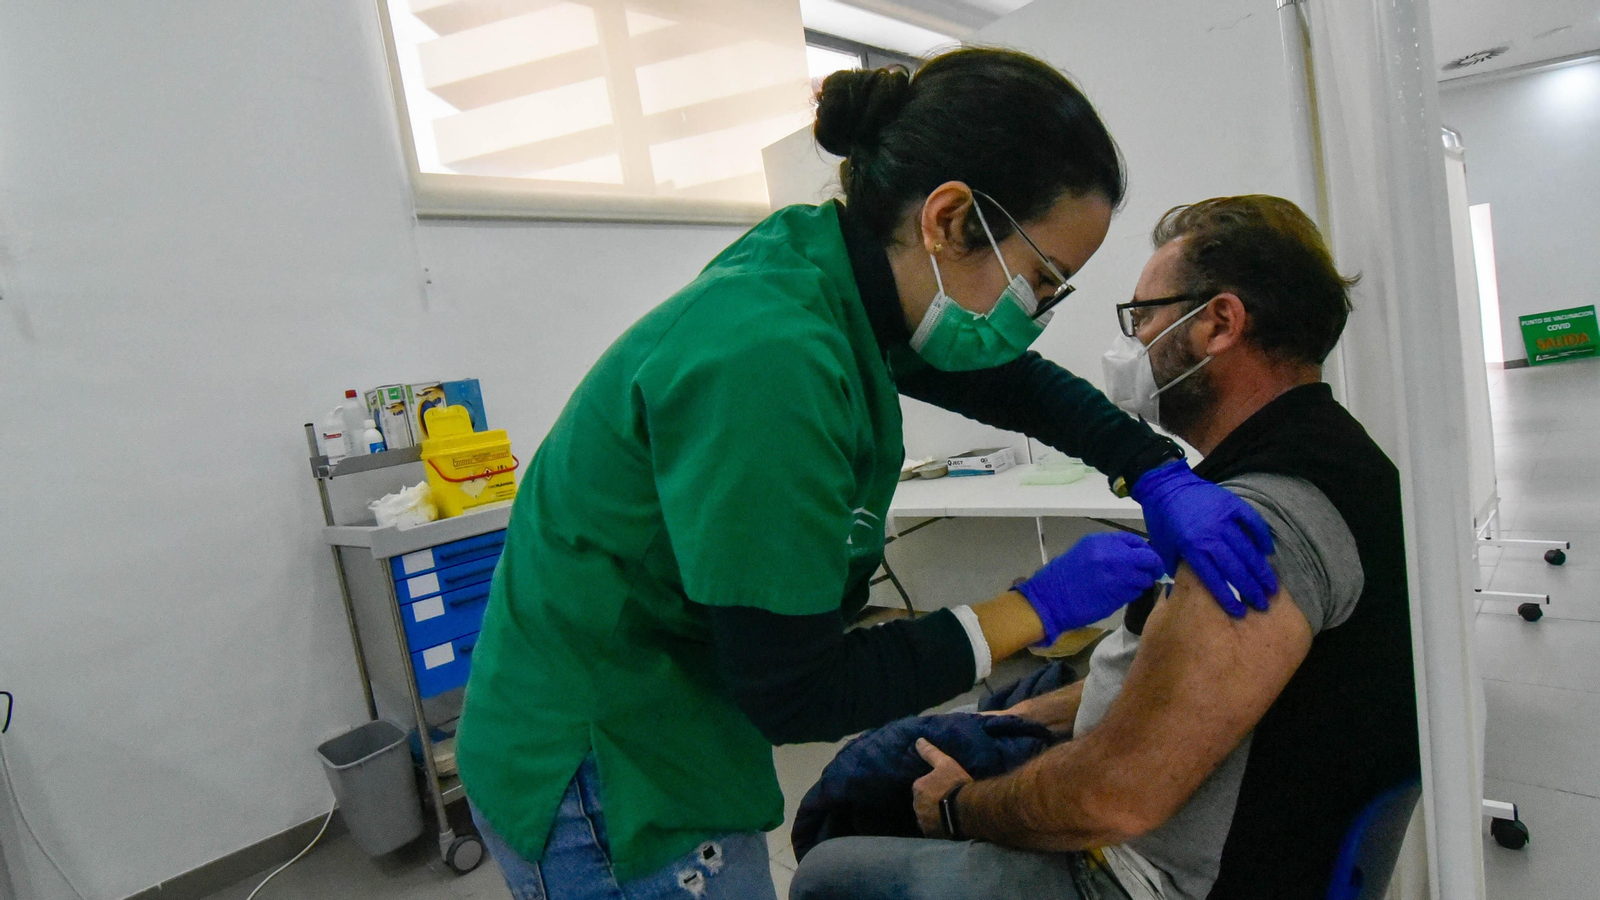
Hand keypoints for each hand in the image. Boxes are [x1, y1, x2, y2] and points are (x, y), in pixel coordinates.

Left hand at [912, 738, 972, 837]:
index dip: (934, 786)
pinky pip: (931, 829)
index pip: (922, 786)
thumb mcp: (946, 763)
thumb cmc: (956, 784)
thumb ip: (931, 752)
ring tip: (948, 813)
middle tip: (947, 800)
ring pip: (925, 815)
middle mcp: (916, 805)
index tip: (945, 788)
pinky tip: (948, 823)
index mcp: (918, 787)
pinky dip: (936, 826)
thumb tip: (918, 740)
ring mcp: (922, 820)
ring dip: (933, 814)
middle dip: (931, 801)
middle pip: (922, 801)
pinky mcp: (930, 834)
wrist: (968, 810)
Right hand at [1015, 532, 1164, 644]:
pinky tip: (1121, 594)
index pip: (1136, 541)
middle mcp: (1114, 555)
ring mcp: (1118, 575)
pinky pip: (1136, 592)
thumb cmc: (1065, 575)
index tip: (1145, 558)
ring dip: (1142, 582)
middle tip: (1152, 572)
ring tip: (1131, 586)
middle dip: (1153, 566)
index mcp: (1103, 541)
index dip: (1144, 550)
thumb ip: (1110, 549)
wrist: (1051, 598)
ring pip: (1145, 577)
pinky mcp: (1118, 594)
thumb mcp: (1086, 551)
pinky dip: (1133, 593)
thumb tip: (1134, 555)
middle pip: (1148, 558)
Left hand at [1130, 460, 1277, 615]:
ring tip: (1272, 585)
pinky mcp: (1232, 504)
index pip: (1214, 579)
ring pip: (1247, 550)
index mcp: (1192, 549)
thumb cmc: (1162, 519)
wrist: (1165, 485)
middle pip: (1236, 568)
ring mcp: (1223, 519)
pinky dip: (1261, 537)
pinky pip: (1252, 522)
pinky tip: (1268, 551)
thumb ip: (1175, 570)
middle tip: (1264, 603)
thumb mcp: (1163, 547)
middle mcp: (1210, 536)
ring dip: (1261, 570)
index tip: (1241, 611)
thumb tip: (1179, 594)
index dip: (1228, 598)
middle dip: (1252, 589)